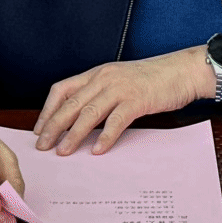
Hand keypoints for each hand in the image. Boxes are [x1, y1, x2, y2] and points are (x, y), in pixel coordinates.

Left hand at [33, 45, 214, 155]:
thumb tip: (81, 120)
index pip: (62, 89)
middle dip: (53, 126)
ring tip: (63, 151)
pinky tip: (98, 150)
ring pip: (88, 113)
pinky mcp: (137, 100)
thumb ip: (101, 94)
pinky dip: (105, 137)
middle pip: (71, 103)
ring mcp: (120, 88)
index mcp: (97, 73)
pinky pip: (116, 121)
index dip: (47, 110)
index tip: (39, 128)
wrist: (182, 71)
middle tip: (42, 145)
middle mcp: (104, 78)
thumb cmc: (154, 79)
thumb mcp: (120, 80)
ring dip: (73, 135)